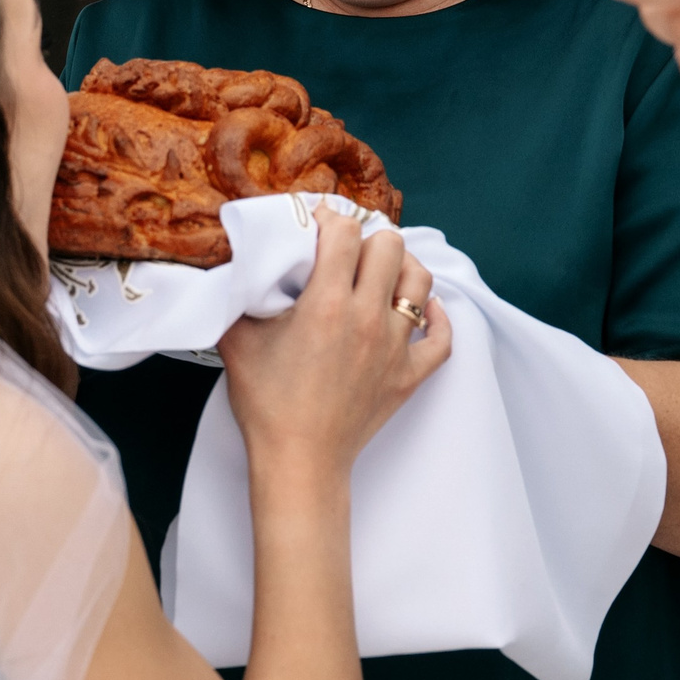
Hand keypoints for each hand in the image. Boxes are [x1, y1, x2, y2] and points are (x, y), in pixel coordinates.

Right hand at [218, 210, 450, 477]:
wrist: (298, 461)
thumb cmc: (266, 403)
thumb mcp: (237, 339)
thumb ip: (239, 294)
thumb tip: (239, 262)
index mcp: (327, 303)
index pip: (344, 232)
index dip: (329, 218)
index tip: (317, 225)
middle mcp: (368, 318)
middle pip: (390, 246)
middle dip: (366, 238)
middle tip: (346, 249)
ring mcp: (395, 347)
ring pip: (420, 282)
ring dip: (401, 268)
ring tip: (379, 273)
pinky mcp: (410, 375)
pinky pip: (441, 337)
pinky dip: (435, 318)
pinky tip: (421, 310)